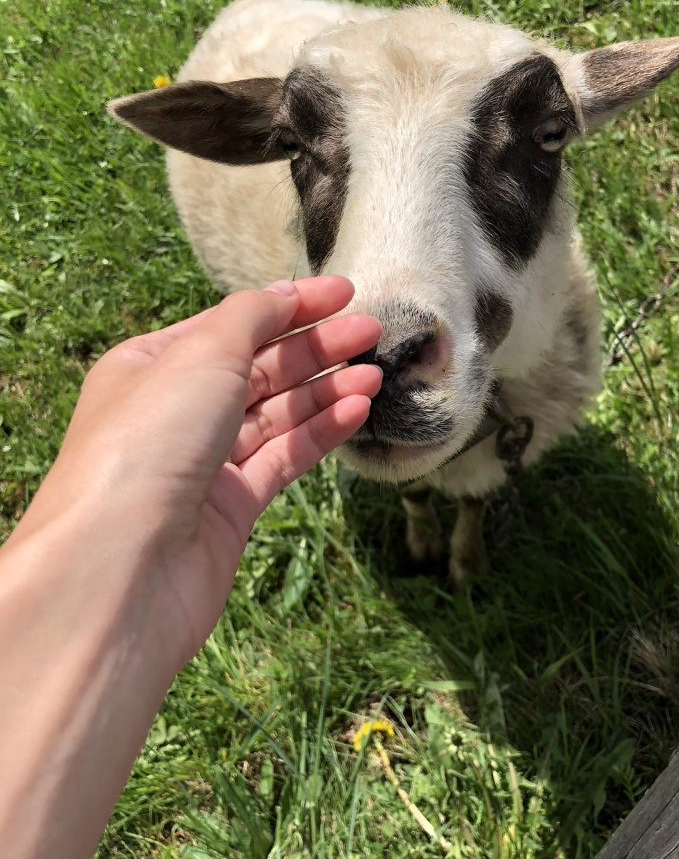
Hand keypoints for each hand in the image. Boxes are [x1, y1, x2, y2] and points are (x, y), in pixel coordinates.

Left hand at [14, 275, 381, 674]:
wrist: (121, 567)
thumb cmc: (147, 443)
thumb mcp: (200, 355)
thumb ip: (249, 319)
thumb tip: (281, 296)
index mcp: (150, 365)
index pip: (230, 324)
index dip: (289, 304)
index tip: (346, 291)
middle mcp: (174, 411)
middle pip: (257, 367)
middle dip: (315, 346)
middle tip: (372, 330)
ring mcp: (202, 462)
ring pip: (276, 414)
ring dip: (325, 389)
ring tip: (376, 371)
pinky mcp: (230, 509)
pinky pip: (283, 458)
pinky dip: (320, 432)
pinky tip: (358, 410)